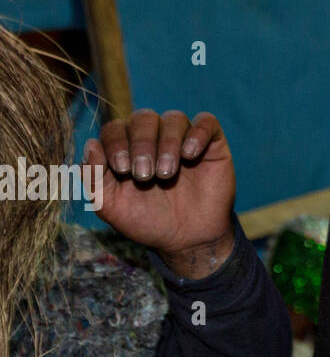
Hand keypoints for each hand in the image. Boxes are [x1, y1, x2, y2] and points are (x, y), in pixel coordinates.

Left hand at [83, 109, 236, 278]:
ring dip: (167, 143)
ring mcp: (183, 138)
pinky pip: (206, 122)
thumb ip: (94, 177)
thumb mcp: (111, 205)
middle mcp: (154, 137)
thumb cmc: (146, 221)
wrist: (187, 238)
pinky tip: (190, 155)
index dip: (115, 142)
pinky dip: (197, 133)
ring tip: (167, 173)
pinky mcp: (212, 142)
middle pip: (143, 118)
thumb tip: (90, 144)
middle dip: (142, 144)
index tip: (122, 169)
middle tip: (144, 175)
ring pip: (173, 118)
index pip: (115, 128)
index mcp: (126, 148)